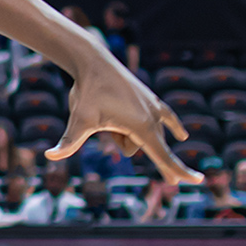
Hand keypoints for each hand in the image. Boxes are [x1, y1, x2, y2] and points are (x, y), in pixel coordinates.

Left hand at [49, 63, 198, 183]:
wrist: (94, 62)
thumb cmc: (87, 92)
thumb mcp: (78, 120)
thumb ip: (68, 143)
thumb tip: (49, 156)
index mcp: (141, 126)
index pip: (163, 156)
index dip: (177, 171)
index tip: (196, 182)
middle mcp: (153, 117)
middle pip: (137, 148)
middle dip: (120, 142)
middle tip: (104, 121)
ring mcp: (153, 107)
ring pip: (140, 135)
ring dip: (123, 131)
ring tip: (109, 110)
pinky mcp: (150, 99)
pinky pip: (166, 117)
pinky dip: (173, 126)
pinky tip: (182, 135)